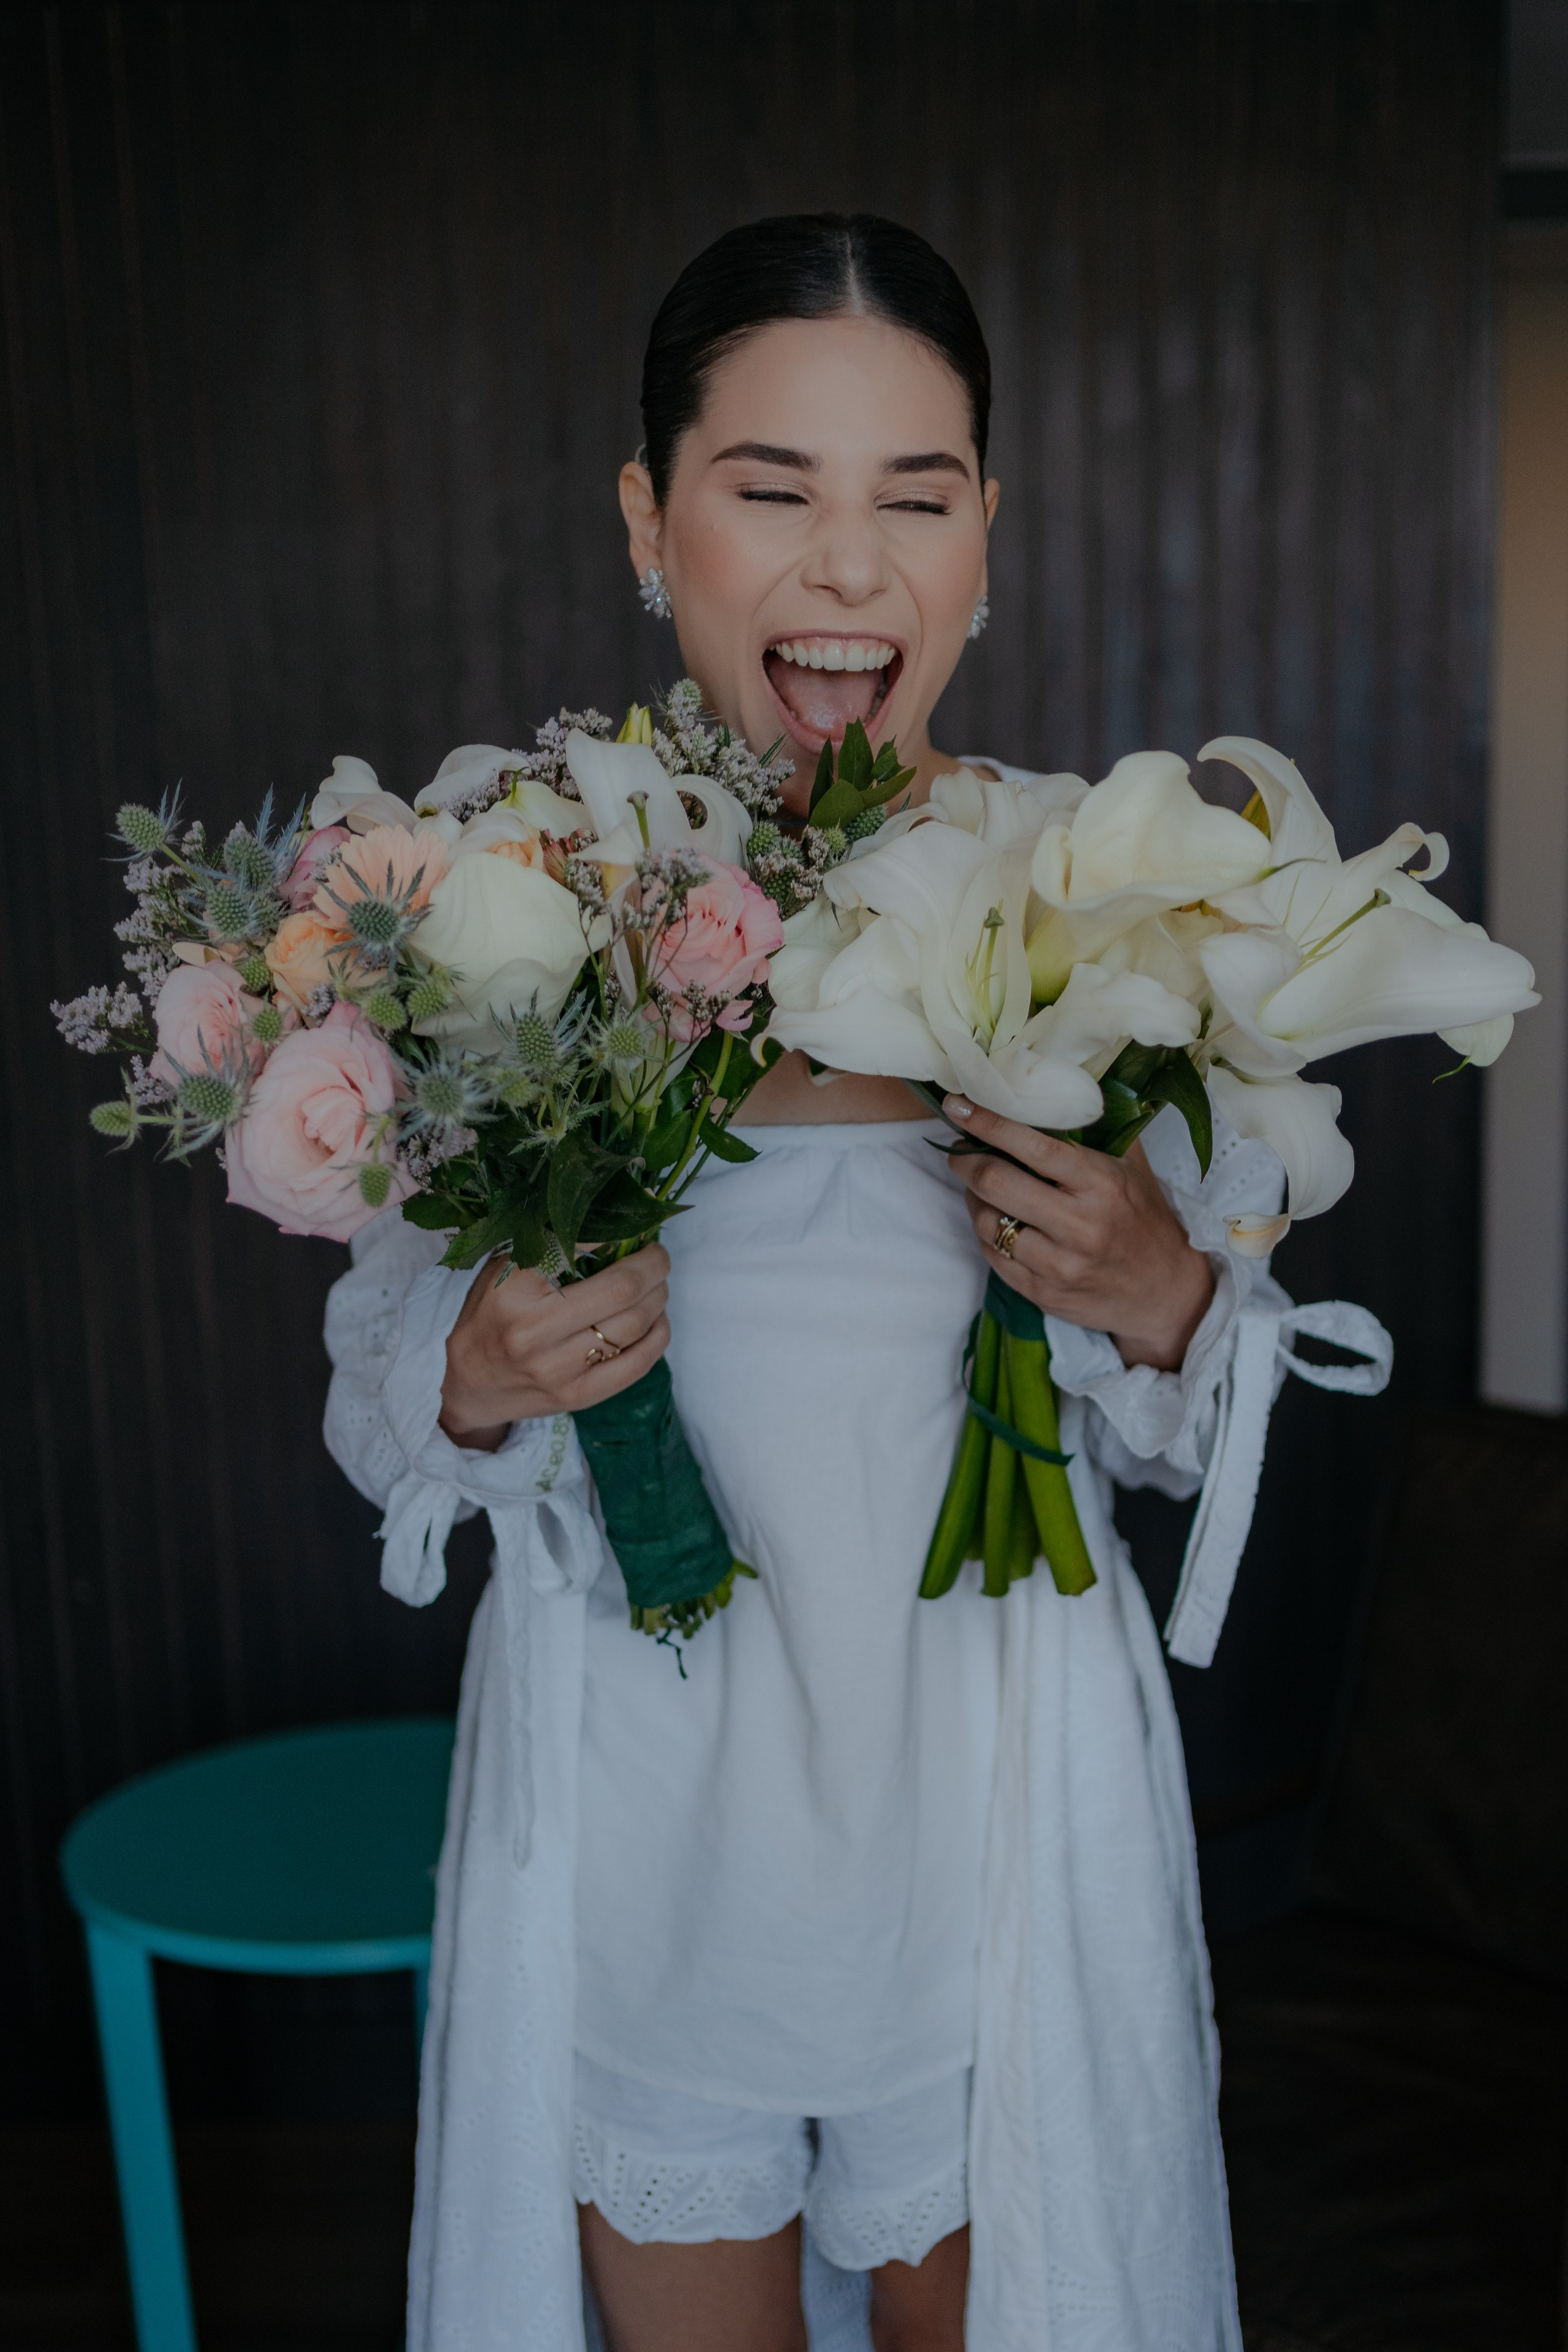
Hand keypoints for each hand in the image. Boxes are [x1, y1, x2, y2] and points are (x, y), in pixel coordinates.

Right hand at [439, 1243, 670, 1450]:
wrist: (466, 1384)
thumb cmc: (489, 1316)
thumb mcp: (502, 1271)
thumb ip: (548, 1246)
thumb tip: (610, 1218)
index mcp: (514, 1291)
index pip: (579, 1248)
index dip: (616, 1231)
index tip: (633, 1224)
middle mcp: (535, 1331)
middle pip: (622, 1288)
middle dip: (653, 1264)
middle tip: (656, 1254)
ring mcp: (558, 1369)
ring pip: (636, 1324)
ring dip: (659, 1296)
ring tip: (656, 1284)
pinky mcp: (578, 1396)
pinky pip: (639, 1363)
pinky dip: (659, 1335)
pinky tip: (657, 1320)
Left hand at [949, 1097, 1214, 1371]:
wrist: (1165, 1292)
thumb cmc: (1144, 1219)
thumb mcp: (1132, 1167)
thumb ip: (1097, 1128)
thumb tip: (1053, 1086)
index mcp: (1101, 1184)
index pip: (1033, 1147)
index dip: (989, 1123)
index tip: (960, 1106)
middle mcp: (1079, 1225)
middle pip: (997, 1183)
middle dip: (966, 1160)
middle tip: (960, 1150)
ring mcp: (1059, 1264)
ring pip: (987, 1223)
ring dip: (973, 1199)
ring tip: (980, 1187)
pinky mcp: (1044, 1294)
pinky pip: (993, 1257)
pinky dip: (986, 1233)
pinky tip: (995, 1220)